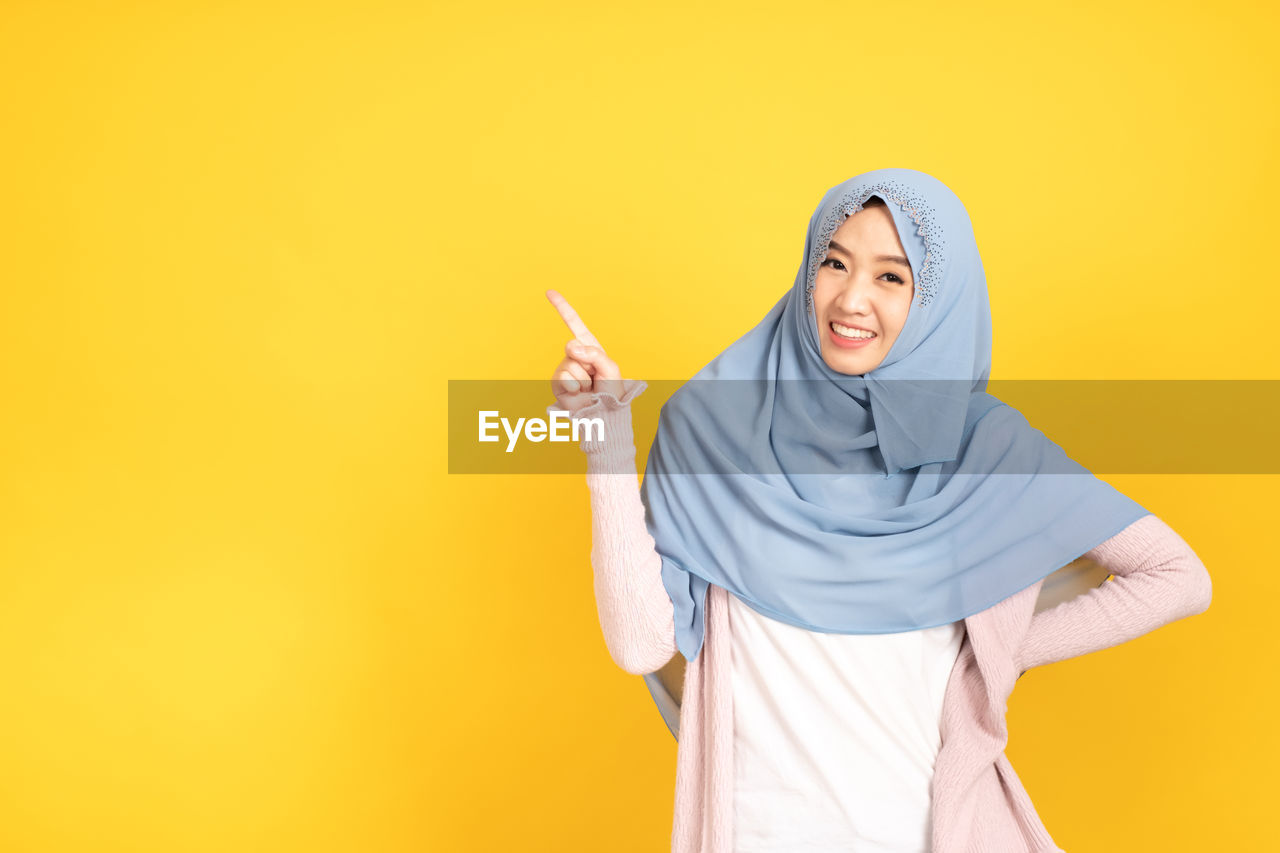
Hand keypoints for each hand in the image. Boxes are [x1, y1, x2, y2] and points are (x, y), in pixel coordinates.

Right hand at [546, 289, 626, 410]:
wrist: (604, 413)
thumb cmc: (611, 391)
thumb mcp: (610, 368)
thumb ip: (594, 354)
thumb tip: (572, 348)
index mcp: (589, 348)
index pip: (574, 324)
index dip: (562, 307)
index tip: (549, 292)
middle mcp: (575, 356)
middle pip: (572, 346)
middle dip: (586, 360)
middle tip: (594, 375)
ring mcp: (564, 369)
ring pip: (569, 364)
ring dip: (583, 378)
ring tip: (589, 387)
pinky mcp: (557, 383)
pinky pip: (563, 377)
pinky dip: (575, 386)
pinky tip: (579, 393)